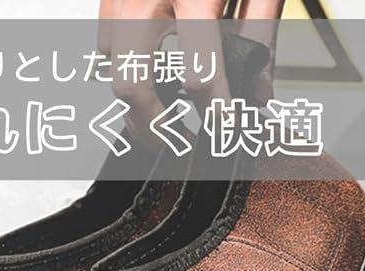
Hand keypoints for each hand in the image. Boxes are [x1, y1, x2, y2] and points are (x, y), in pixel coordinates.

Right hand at [98, 0, 285, 146]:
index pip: (200, 73)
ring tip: (160, 117)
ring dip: (133, 100)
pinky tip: (148, 72)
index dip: (213, 112)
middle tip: (174, 143)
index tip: (222, 131)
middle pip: (133, 82)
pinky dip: (123, 66)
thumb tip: (257, 97)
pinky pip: (103, 40)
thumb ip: (260, 34)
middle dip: (153, 125)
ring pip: (110, 66)